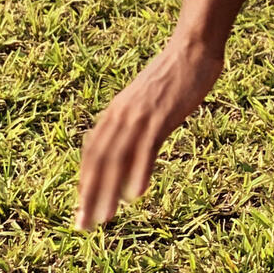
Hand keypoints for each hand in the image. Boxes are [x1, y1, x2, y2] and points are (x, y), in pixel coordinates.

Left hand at [74, 33, 223, 230]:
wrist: (192, 47)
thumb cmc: (173, 74)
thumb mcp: (144, 98)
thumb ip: (133, 120)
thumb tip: (127, 145)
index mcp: (116, 110)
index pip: (92, 152)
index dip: (85, 182)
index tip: (81, 208)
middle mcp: (122, 114)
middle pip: (99, 160)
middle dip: (90, 195)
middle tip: (84, 225)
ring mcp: (141, 114)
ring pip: (117, 159)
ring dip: (109, 192)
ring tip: (105, 218)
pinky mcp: (161, 115)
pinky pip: (146, 148)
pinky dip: (139, 171)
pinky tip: (136, 193)